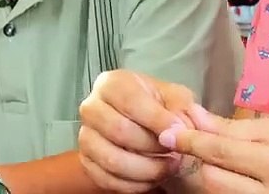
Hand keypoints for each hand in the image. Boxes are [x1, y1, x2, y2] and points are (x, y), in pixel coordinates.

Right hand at [77, 70, 205, 192]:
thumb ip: (183, 108)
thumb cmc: (158, 106)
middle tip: (176, 153)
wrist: (141, 124)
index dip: (158, 120)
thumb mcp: (175, 98)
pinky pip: (108, 180)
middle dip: (153, 147)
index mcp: (112, 84)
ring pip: (113, 160)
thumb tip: (183, 128)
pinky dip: (135, 184)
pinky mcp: (87, 163)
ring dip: (147, 169)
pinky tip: (153, 178)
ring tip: (169, 167)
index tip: (180, 133)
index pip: (132, 101)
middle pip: (119, 131)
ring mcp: (86, 137)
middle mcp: (92, 108)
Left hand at [159, 115, 268, 193]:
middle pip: (213, 181)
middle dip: (199, 161)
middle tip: (190, 142)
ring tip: (210, 158)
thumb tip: (196, 116)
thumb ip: (237, 129)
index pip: (221, 153)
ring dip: (210, 176)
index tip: (167, 132)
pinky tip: (227, 173)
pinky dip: (226, 188)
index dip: (190, 142)